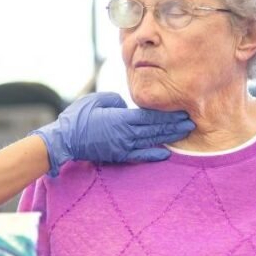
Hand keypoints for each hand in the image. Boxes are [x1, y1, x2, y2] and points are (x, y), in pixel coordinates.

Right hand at [33, 92, 193, 175]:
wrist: (64, 140)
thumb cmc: (78, 117)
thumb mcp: (97, 100)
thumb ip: (116, 101)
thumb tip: (126, 106)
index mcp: (121, 118)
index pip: (150, 117)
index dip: (168, 114)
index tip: (182, 111)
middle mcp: (125, 134)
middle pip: (155, 129)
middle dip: (174, 125)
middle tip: (192, 122)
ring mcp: (122, 146)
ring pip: (151, 141)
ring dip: (169, 137)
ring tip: (184, 133)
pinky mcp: (118, 155)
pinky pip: (139, 155)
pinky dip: (154, 155)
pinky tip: (166, 154)